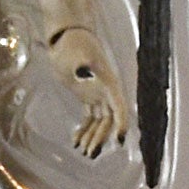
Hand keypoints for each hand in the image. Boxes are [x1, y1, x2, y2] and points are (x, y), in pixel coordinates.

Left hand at [48, 26, 126, 157]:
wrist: (67, 35)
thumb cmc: (74, 43)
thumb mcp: (77, 54)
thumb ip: (82, 64)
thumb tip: (84, 73)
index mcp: (109, 83)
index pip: (120, 107)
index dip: (121, 125)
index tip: (118, 141)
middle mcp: (106, 91)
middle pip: (109, 120)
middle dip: (102, 137)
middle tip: (90, 153)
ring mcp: (97, 94)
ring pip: (100, 121)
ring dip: (93, 136)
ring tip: (83, 151)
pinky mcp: (86, 95)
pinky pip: (90, 117)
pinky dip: (85, 129)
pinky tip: (76, 140)